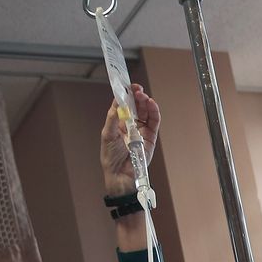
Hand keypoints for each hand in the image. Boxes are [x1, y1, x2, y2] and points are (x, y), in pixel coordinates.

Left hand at [101, 84, 161, 198]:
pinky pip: (154, 122)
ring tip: (143, 95)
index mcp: (119, 123)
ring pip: (146, 111)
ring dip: (145, 101)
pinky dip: (154, 112)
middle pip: (136, 105)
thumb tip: (117, 102)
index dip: (126, 94)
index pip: (123, 104)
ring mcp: (141, 130)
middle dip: (137, 95)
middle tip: (136, 89)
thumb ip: (113, 118)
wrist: (120, 176)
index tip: (127, 85)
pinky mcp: (150, 137)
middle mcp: (131, 125)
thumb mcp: (107, 135)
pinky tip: (151, 104)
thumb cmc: (111, 158)